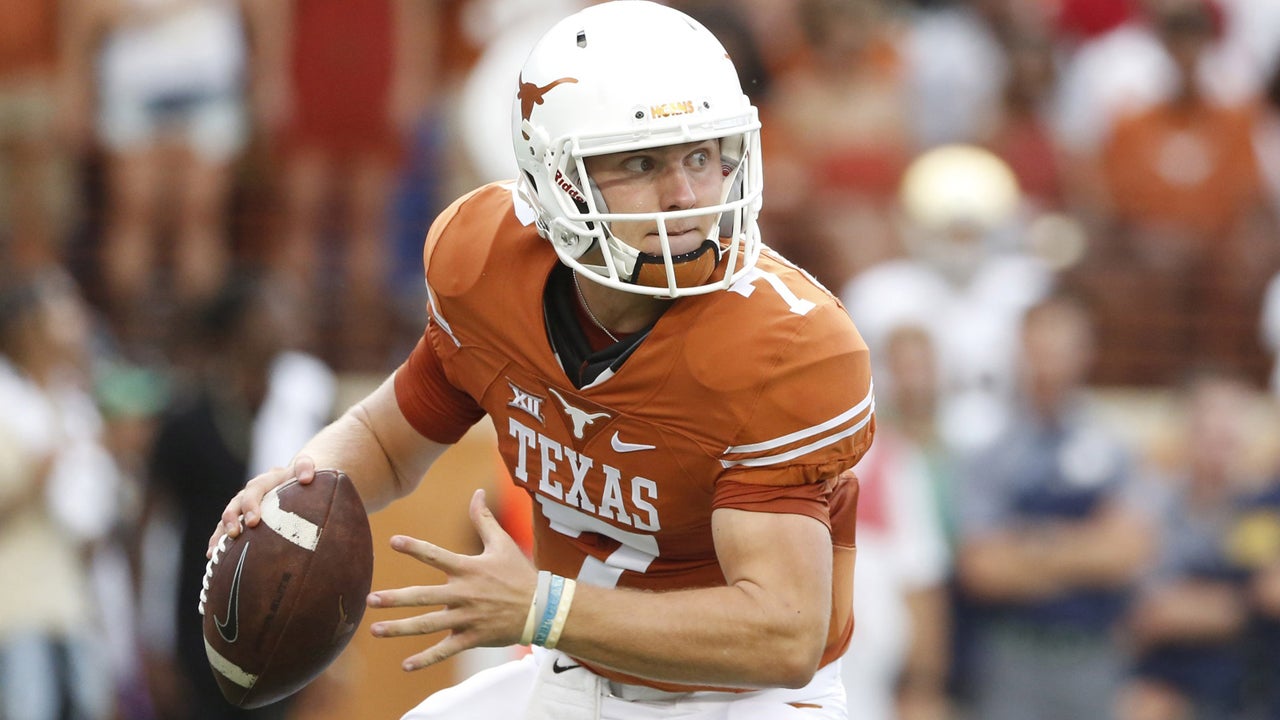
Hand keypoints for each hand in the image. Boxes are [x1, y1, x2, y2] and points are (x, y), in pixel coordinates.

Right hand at [205, 455, 316, 556]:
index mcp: (265, 480)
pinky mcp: (242, 518)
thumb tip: (307, 477)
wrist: (298, 477)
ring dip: (220, 534)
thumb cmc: (304, 476)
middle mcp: (250, 492)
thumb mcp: (306, 468)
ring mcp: (244, 506)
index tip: (253, 522)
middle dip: (231, 519)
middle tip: (234, 534)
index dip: (251, 504)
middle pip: (235, 504)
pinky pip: (226, 529)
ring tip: (215, 552)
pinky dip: (219, 541)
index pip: (254, 489)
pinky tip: (213, 557)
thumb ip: (305, 467)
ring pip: (227, 518)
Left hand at [366, 489, 537, 670]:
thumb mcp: (503, 543)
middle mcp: (464, 594)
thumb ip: (484, 519)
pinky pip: (445, 650)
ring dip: (400, 629)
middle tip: (369, 599)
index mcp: (469, 569)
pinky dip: (426, 658)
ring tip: (375, 631)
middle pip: (424, 597)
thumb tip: (477, 492)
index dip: (415, 547)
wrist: (541, 608)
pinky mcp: (472, 637)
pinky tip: (405, 665)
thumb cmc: (519, 573)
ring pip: (428, 625)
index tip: (392, 541)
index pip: (437, 555)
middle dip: (395, 599)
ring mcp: (467, 618)